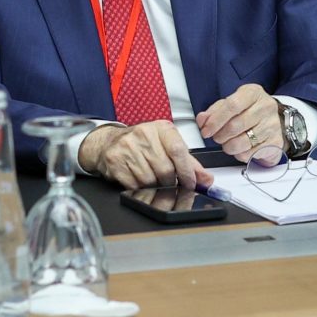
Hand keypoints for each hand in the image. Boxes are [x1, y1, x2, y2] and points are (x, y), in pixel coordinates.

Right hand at [78, 119, 202, 190]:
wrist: (109, 142)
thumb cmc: (142, 144)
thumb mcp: (167, 146)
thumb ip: (189, 163)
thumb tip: (206, 180)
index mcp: (161, 128)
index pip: (178, 150)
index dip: (187, 171)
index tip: (191, 183)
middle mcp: (144, 134)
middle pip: (165, 169)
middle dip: (170, 182)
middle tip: (170, 184)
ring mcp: (127, 146)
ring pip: (149, 179)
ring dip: (154, 186)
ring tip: (152, 179)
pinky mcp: (115, 160)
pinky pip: (134, 184)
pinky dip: (139, 188)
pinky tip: (138, 179)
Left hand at [198, 84, 287, 165]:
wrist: (275, 121)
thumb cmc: (250, 111)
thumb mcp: (233, 104)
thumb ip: (215, 111)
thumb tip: (202, 119)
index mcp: (253, 93)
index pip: (231, 105)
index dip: (215, 120)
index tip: (206, 130)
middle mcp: (265, 107)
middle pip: (235, 126)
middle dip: (219, 135)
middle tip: (216, 137)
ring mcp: (272, 125)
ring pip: (241, 142)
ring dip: (228, 146)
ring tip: (228, 142)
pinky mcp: (275, 142)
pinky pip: (249, 154)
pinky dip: (239, 154)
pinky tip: (241, 148)